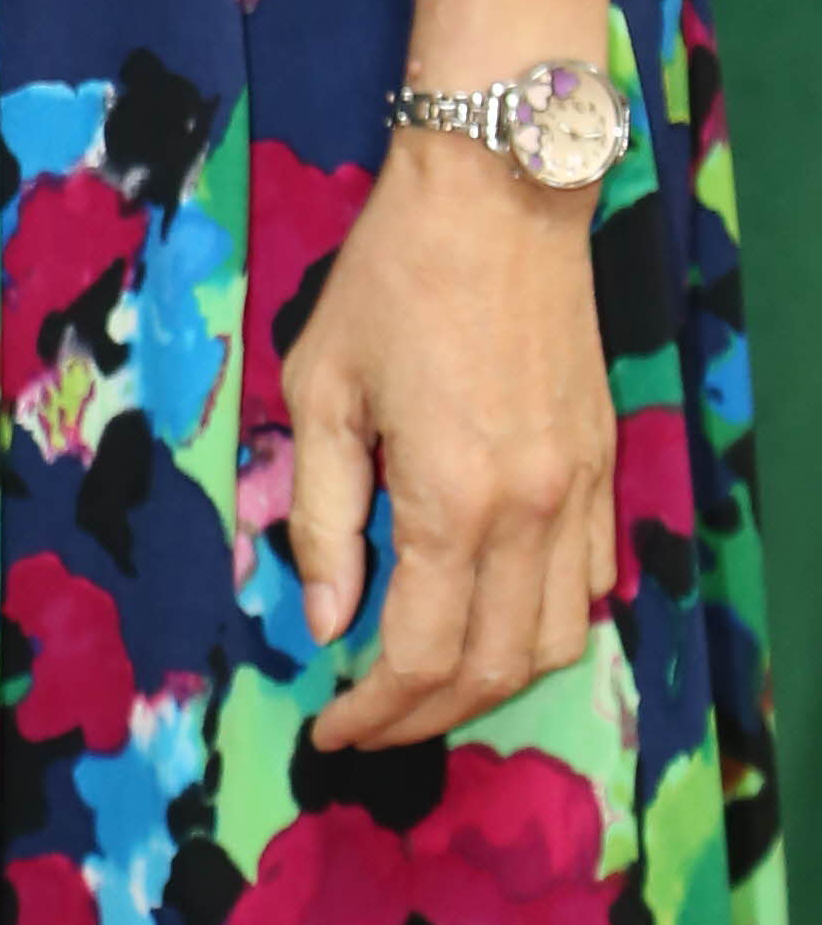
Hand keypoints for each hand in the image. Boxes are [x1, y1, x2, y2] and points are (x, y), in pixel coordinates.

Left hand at [295, 130, 619, 751]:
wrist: (499, 196)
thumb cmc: (391, 280)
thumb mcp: (323, 389)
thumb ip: (324, 515)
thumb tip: (326, 620)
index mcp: (452, 498)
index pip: (419, 653)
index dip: (373, 710)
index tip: (331, 728)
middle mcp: (531, 511)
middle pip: (491, 668)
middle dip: (426, 716)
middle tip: (368, 725)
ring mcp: (579, 492)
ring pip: (553, 640)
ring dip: (488, 683)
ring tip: (425, 687)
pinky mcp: (603, 467)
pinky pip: (587, 584)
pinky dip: (540, 626)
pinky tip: (490, 620)